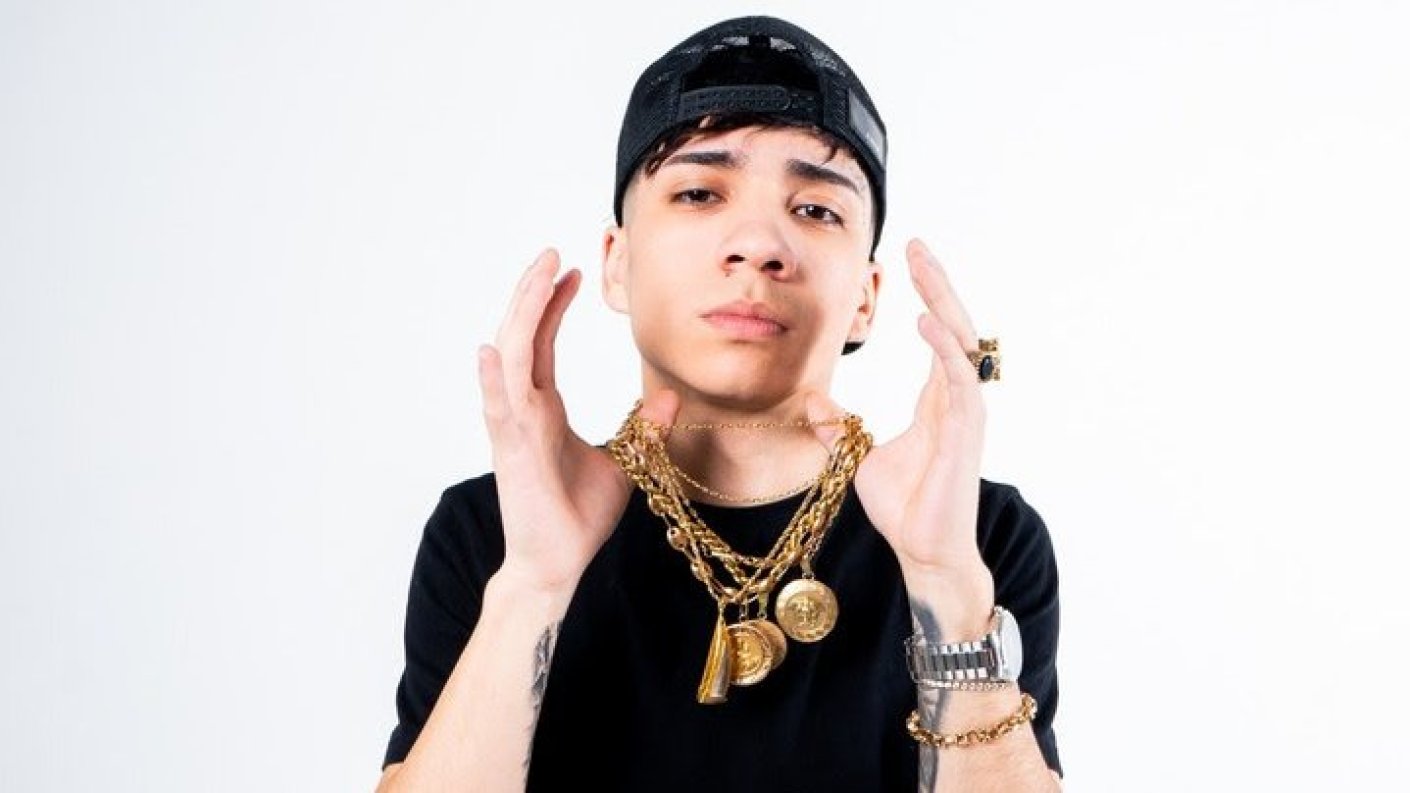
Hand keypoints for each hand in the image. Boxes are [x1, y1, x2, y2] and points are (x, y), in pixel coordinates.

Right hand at [477, 249, 677, 592]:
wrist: (558, 565)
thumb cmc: (579, 517)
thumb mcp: (626, 461)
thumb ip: (643, 427)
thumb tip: (669, 395)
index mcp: (542, 408)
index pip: (542, 342)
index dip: (553, 304)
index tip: (572, 272)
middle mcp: (522, 410)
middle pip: (520, 337)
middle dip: (534, 293)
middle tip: (553, 253)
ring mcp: (514, 429)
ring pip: (510, 360)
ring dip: (521, 316)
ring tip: (538, 276)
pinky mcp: (514, 455)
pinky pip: (501, 409)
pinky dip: (494, 379)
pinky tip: (492, 348)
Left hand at [807, 239, 991, 611]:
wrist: (923, 550)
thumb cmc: (903, 506)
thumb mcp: (858, 456)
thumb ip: (838, 427)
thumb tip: (813, 402)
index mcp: (937, 398)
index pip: (937, 331)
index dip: (927, 293)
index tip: (908, 258)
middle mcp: (956, 398)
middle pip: (954, 325)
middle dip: (937, 283)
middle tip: (917, 244)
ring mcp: (964, 414)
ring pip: (962, 345)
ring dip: (944, 304)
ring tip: (924, 268)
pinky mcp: (964, 435)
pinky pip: (959, 383)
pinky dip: (944, 351)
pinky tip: (926, 324)